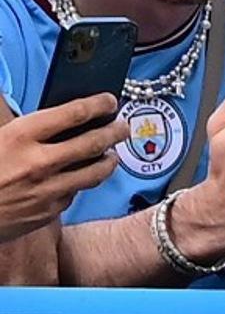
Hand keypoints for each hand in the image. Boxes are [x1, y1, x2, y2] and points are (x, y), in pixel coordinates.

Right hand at [0, 94, 127, 242]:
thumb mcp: (0, 139)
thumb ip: (31, 130)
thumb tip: (67, 120)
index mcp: (21, 136)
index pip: (75, 112)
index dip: (100, 104)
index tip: (110, 100)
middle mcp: (38, 162)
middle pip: (94, 141)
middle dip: (115, 131)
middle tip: (123, 127)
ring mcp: (45, 190)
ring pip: (94, 172)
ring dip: (108, 161)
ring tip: (112, 155)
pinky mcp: (46, 213)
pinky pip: (73, 194)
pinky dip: (80, 185)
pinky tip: (80, 179)